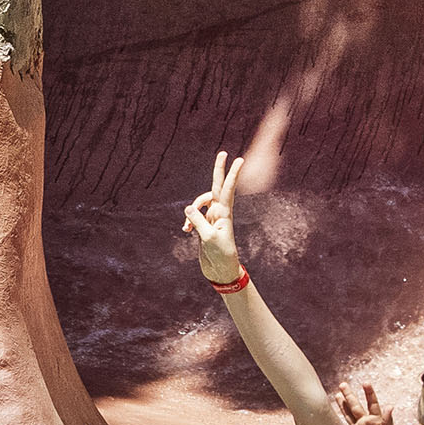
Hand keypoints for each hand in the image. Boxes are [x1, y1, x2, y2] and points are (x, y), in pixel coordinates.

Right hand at [181, 150, 244, 286]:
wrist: (221, 271)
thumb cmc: (220, 256)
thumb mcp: (208, 238)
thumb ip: (197, 221)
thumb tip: (188, 207)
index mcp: (224, 214)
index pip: (227, 189)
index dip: (231, 174)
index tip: (238, 159)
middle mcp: (219, 213)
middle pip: (217, 187)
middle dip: (219, 170)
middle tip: (223, 153)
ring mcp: (211, 219)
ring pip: (200, 202)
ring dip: (191, 209)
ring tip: (185, 227)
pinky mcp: (204, 226)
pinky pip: (193, 215)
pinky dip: (188, 220)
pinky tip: (185, 231)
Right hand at [336, 379, 419, 424]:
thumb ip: (388, 420)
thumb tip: (390, 406)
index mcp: (376, 419)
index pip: (372, 403)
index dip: (369, 393)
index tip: (365, 383)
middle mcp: (366, 421)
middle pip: (356, 406)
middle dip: (350, 395)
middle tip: (343, 384)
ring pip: (349, 413)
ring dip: (343, 404)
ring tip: (337, 394)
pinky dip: (339, 418)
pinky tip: (333, 411)